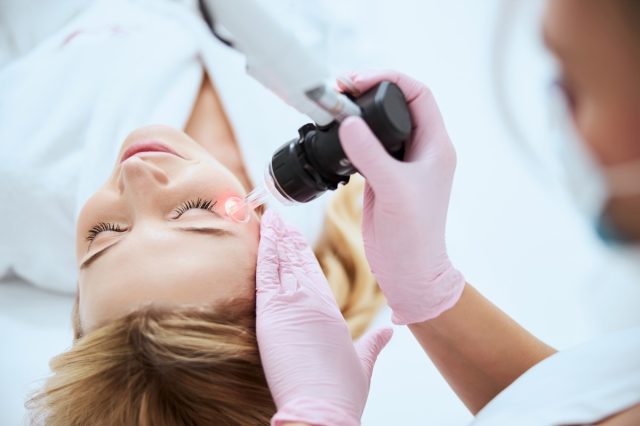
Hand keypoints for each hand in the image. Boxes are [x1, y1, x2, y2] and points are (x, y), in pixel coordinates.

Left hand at [256, 210, 391, 425]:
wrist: (321, 409)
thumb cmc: (341, 391)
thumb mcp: (362, 362)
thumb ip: (374, 343)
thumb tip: (388, 333)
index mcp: (330, 311)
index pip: (311, 271)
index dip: (300, 249)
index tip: (293, 233)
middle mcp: (311, 302)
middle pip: (295, 262)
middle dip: (285, 238)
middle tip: (276, 218)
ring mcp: (290, 307)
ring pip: (280, 264)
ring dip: (273, 241)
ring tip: (268, 221)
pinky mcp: (271, 317)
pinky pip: (265, 278)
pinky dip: (263, 256)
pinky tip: (260, 240)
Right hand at [337, 70, 464, 324]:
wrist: (408, 270)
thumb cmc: (414, 235)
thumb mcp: (393, 189)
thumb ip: (371, 154)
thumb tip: (348, 122)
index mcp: (435, 145)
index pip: (419, 95)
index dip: (391, 79)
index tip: (360, 80)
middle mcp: (420, 150)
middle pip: (397, 105)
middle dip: (370, 91)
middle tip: (341, 90)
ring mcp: (401, 163)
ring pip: (380, 125)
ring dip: (359, 114)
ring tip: (334, 107)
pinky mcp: (382, 177)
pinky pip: (367, 147)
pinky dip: (351, 137)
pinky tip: (334, 137)